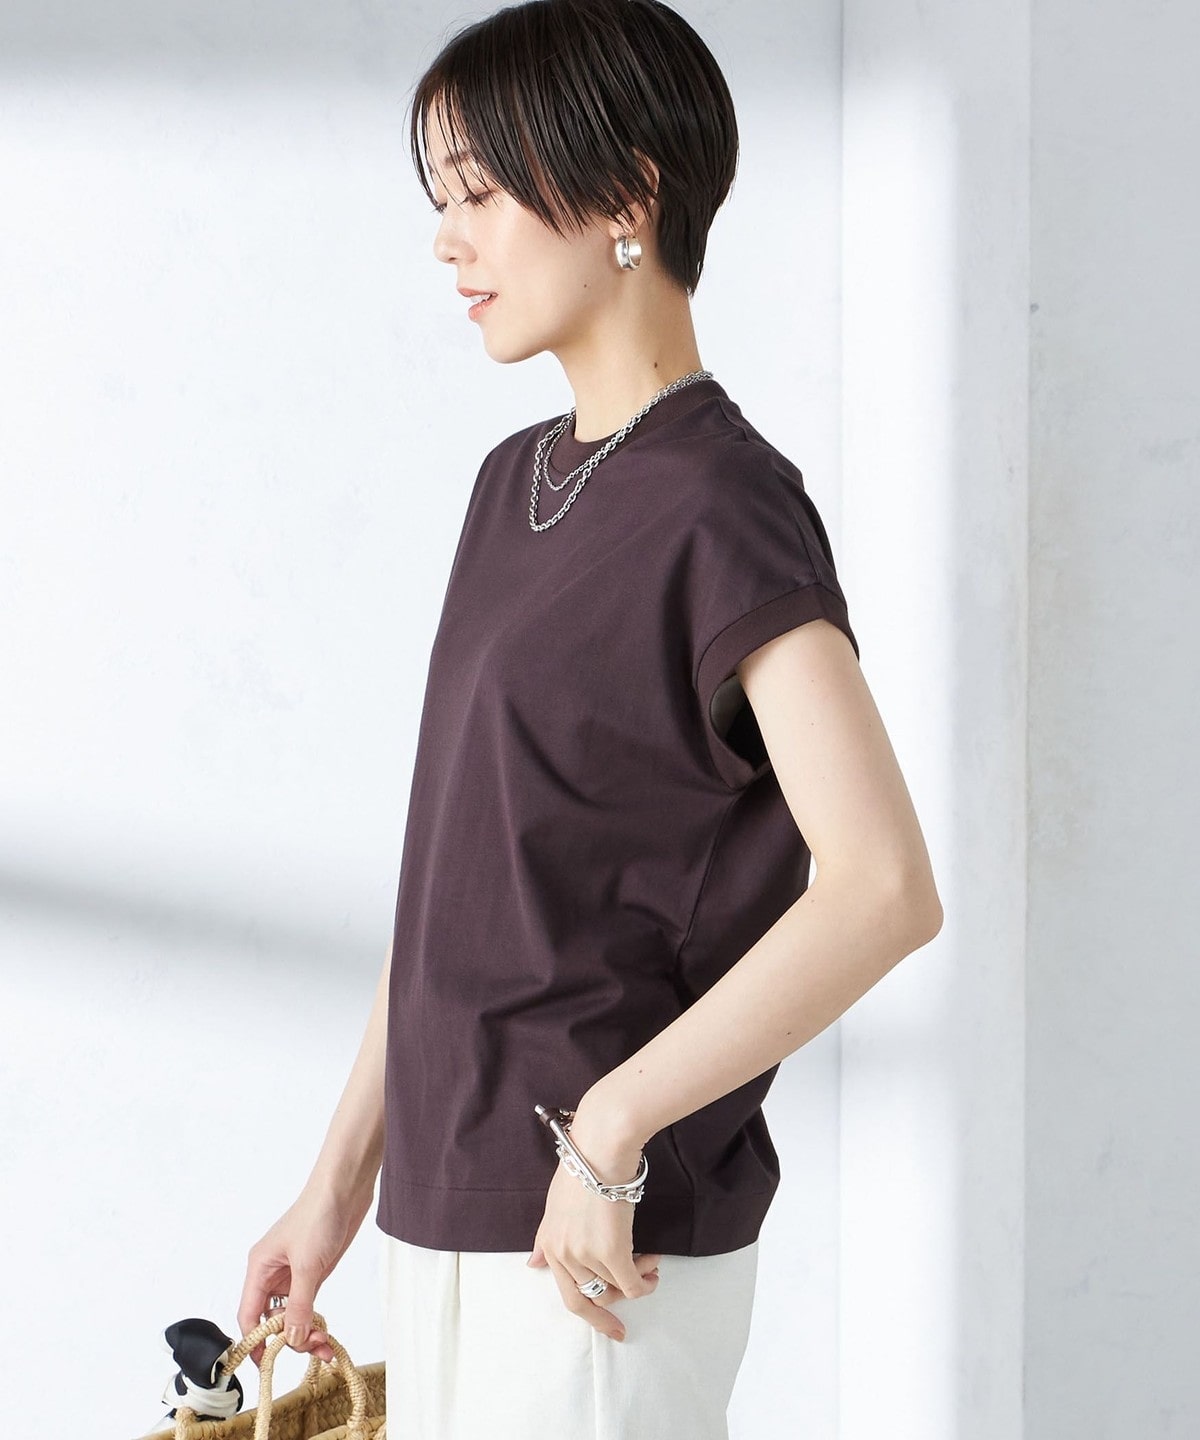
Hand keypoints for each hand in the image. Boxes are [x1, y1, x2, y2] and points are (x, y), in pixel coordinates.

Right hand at [236, 1179, 373, 1366]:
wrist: (345, 1188)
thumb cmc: (319, 1215)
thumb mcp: (307, 1265)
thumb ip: (299, 1306)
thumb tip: (292, 1340)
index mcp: (259, 1268)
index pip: (249, 1314)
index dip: (255, 1341)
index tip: (267, 1364)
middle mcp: (272, 1273)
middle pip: (270, 1318)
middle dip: (288, 1338)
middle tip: (313, 1348)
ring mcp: (293, 1273)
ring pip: (291, 1314)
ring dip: (304, 1332)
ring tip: (325, 1344)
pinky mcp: (313, 1271)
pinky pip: (308, 1304)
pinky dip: (314, 1320)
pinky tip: (325, 1331)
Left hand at [526, 1113, 661, 1341]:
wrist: (601, 1147)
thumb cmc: (582, 1166)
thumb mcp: (554, 1205)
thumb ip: (544, 1238)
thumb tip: (531, 1264)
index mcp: (549, 1244)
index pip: (567, 1295)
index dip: (592, 1315)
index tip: (611, 1327)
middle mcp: (564, 1255)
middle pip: (590, 1301)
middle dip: (614, 1309)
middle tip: (636, 1300)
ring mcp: (587, 1256)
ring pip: (616, 1289)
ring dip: (638, 1280)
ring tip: (649, 1261)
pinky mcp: (612, 1252)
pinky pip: (633, 1284)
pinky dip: (646, 1281)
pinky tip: (653, 1265)